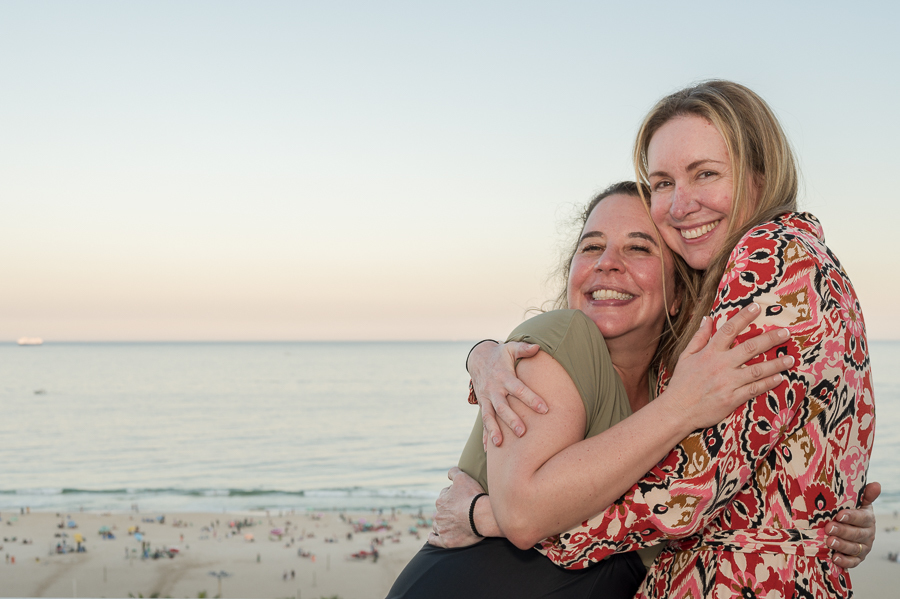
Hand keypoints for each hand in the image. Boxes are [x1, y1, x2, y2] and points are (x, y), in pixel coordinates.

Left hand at [428, 468, 486, 547]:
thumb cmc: (472, 496)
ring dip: (441, 523)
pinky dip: (432, 538)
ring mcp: (442, 529)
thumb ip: (454, 472)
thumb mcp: (463, 478)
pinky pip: (435, 540)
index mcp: (440, 501)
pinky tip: (431, 536)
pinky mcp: (447, 541)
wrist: (481, 516)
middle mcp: (438, 515)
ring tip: (449, 523)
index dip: (454, 496)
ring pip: (438, 525)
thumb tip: (449, 473)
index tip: (462, 498)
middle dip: (448, 510)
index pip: (445, 496)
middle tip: (459, 511)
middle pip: (441, 511)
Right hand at [468, 340, 545, 446]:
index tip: (544, 409)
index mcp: (504, 376)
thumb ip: (524, 348)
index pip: (518, 389)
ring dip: (494, 430)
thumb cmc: (500, 354)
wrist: (477, 358)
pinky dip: (485, 435)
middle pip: (502, 406)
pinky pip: (483, 422)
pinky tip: (488, 449)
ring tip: (500, 444)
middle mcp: (494, 389)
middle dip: (511, 420)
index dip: (531, 398)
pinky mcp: (482, 405)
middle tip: (522, 432)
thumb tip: (538, 347)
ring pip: (489, 416)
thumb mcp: (511, 348)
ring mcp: (486, 398)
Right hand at [663, 303, 793, 430]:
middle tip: (786, 333)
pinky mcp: (732, 398)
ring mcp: (728, 382)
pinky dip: (769, 383)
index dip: (743, 317)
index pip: (728, 330)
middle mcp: (720, 365)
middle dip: (770, 339)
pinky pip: (755, 389)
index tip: (757, 307)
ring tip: (791, 359)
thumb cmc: (681, 383)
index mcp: (709, 353)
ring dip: (776, 363)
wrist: (677, 410)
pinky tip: (780, 378)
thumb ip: (699, 337)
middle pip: (750, 347)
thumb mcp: (686, 356)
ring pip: (757, 370)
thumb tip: (707, 318)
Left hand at [828, 482, 879, 567]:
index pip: (862, 518)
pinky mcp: (857, 558)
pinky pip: (853, 562)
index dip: (852, 517)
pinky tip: (834, 557)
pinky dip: (844, 561)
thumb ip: (865, 495)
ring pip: (854, 548)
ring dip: (841, 545)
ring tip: (829, 541)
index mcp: (867, 518)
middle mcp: (868, 534)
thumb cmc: (848, 511)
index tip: (839, 515)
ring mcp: (863, 547)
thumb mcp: (856, 502)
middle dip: (842, 531)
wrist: (847, 527)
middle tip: (829, 528)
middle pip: (857, 534)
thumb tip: (876, 485)